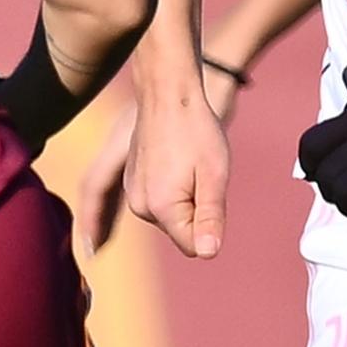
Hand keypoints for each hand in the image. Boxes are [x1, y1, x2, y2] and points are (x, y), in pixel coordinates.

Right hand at [70, 62, 241, 257]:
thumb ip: (210, 218)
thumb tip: (208, 253)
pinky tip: (178, 161)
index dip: (210, 225)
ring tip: (189, 163)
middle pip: (180, 231)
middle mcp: (140, 206)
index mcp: (160, 207)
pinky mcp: (131, 181)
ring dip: (185, 199)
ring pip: (170, 215)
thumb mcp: (214, 175)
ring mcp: (132, 193)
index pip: (193, 245)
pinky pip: (159, 201)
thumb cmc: (197, 131)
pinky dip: (172, 189)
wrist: (169, 93)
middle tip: (201, 172)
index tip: (210, 190)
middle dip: (196, 211)